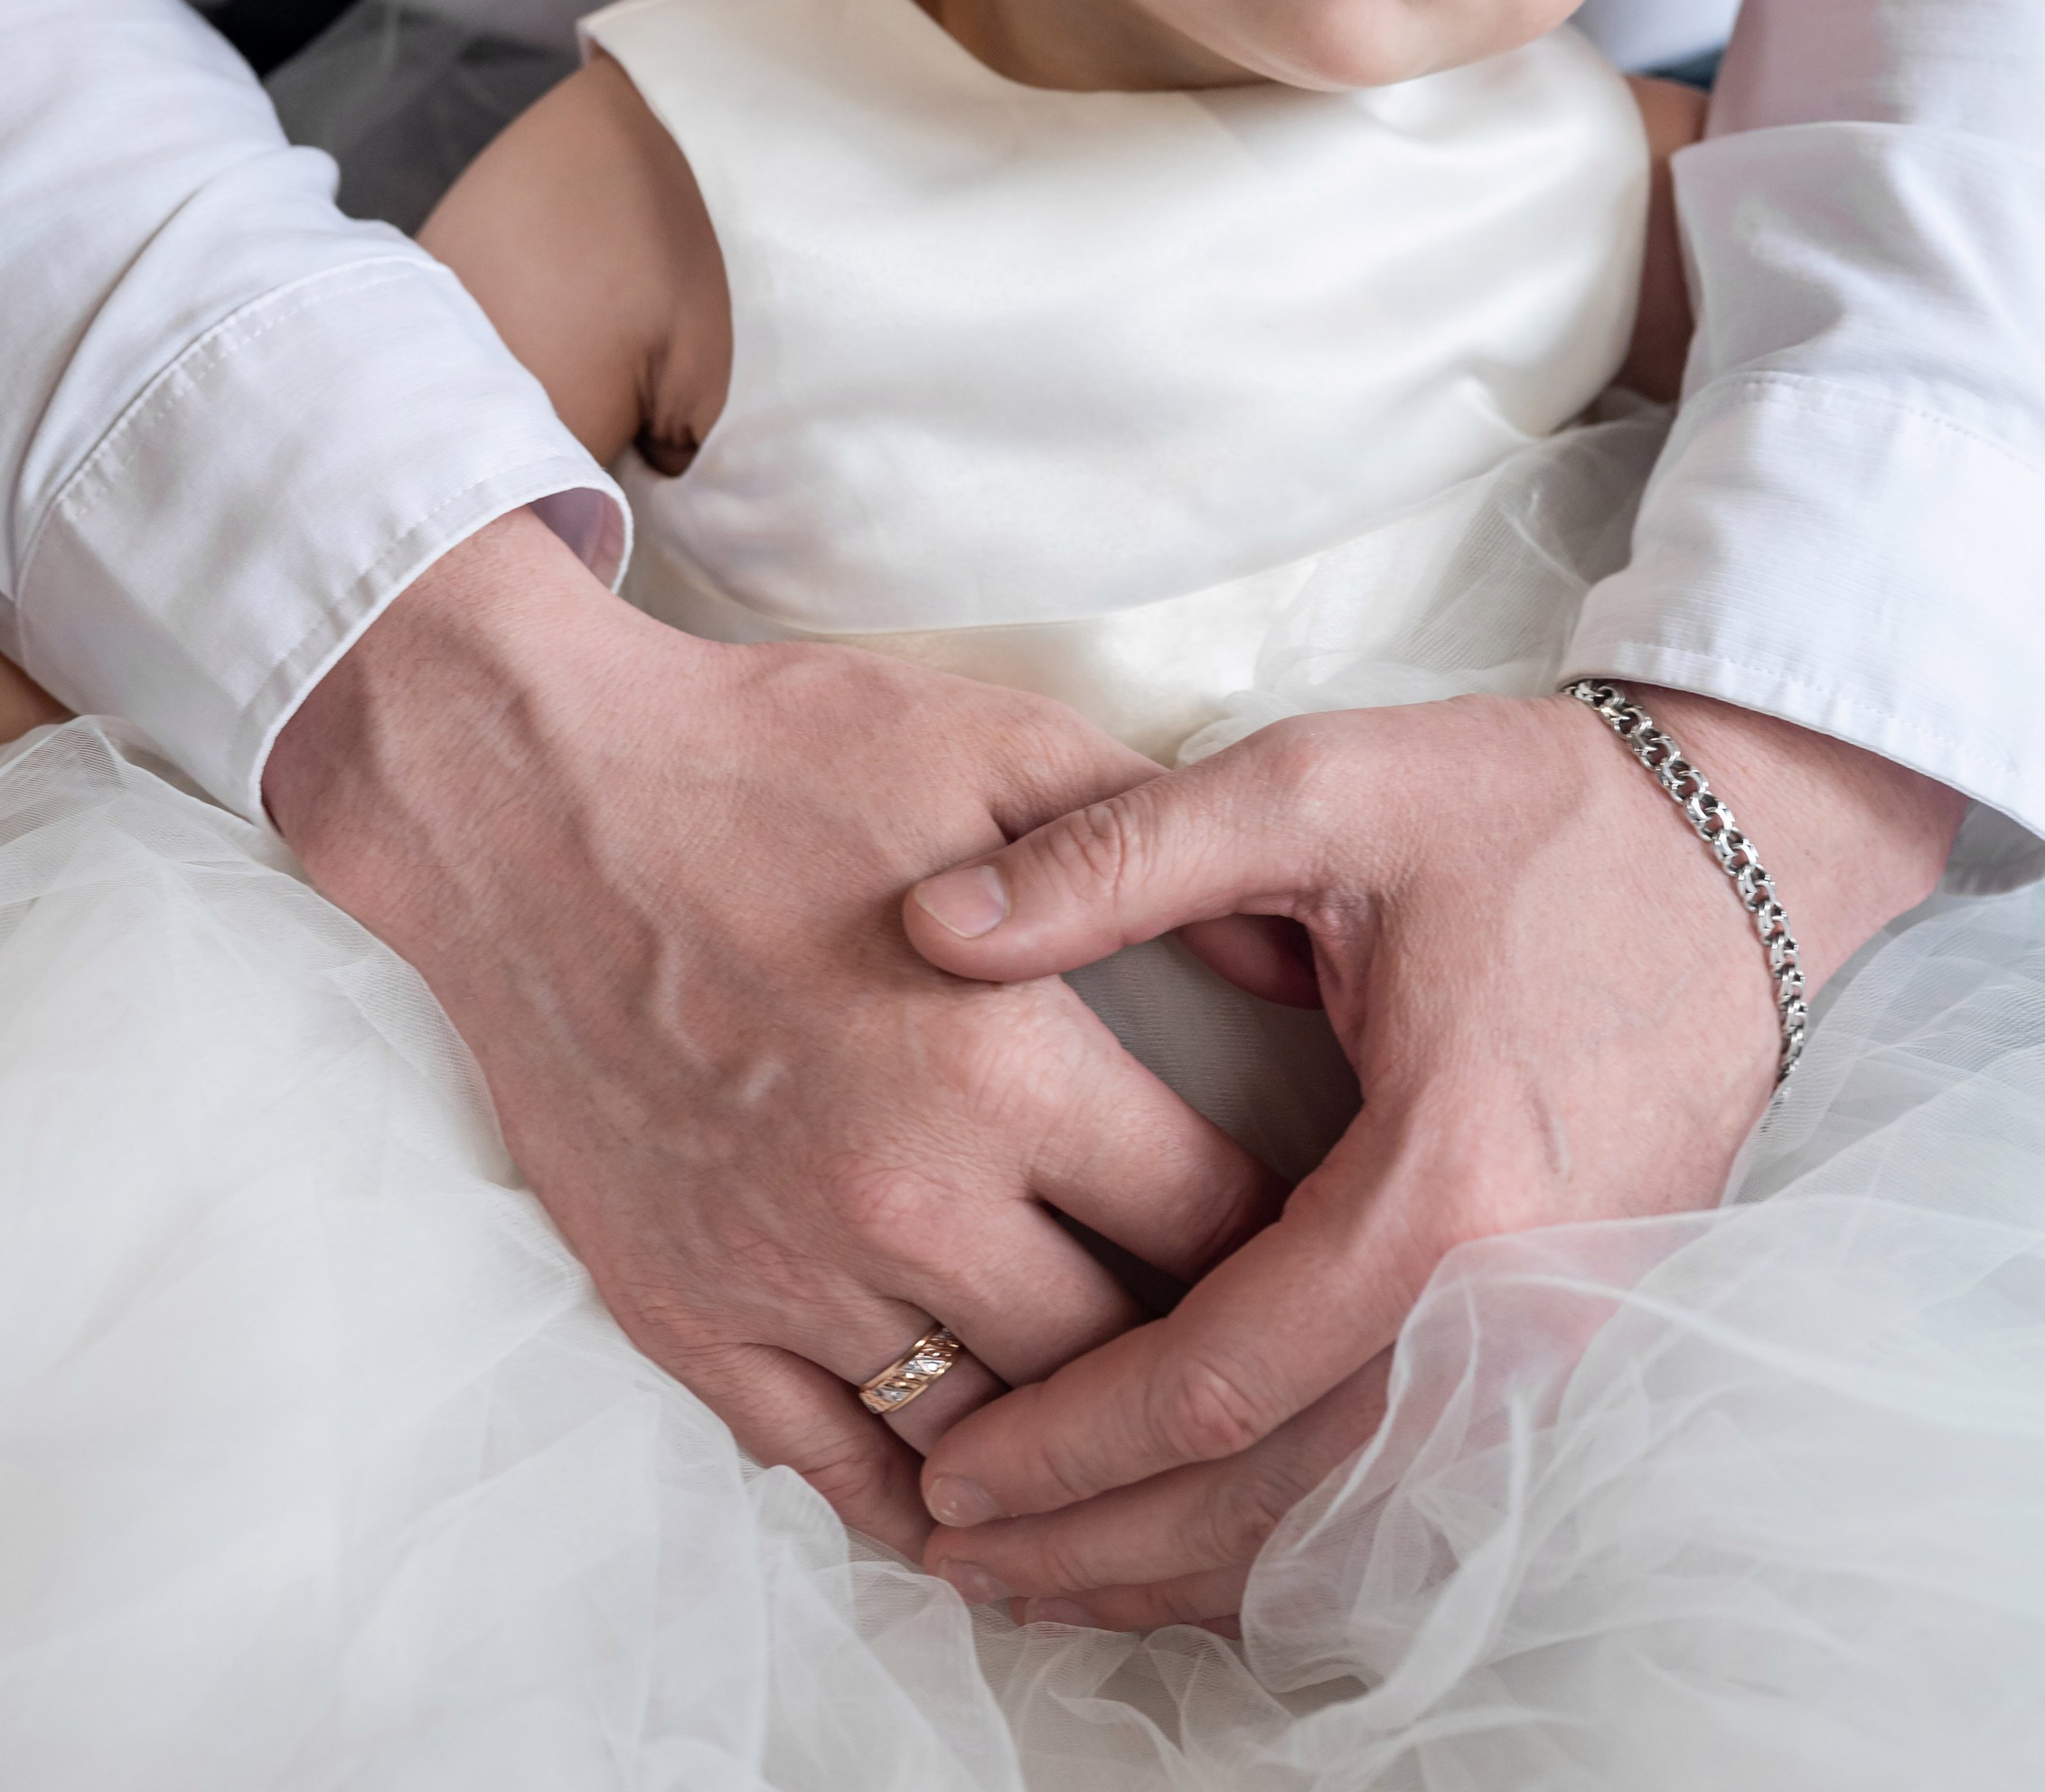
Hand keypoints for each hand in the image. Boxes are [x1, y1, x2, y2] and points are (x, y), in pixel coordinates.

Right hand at [262, 510, 1278, 1556]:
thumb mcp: (1001, 744)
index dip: (1286, 1235)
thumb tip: (1293, 950)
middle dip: (1199, 1351)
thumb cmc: (777, 755)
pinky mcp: (689, 1315)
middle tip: (1248, 1346)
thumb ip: (1159, 845)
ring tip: (1142, 1437)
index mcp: (1004, 1063)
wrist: (535, 798)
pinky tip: (984, 1495)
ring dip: (1072, 1438)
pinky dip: (925, 1499)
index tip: (1312, 1231)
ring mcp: (790, 1273)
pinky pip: (835, 1465)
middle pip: (1122, 1355)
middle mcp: (908, 1196)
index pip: (1214, 1223)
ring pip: (992, 1433)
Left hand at [901, 689, 1962, 1627]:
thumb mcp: (1314, 788)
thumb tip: (931, 921)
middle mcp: (1521, 1303)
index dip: (1071, 1440)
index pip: (1222, 1379)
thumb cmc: (1535, 809)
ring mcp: (1570, 1336)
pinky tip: (1200, 1529)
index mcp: (1446, 1189)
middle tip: (953, 1552)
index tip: (946, 1470)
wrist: (1748, 838)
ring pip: (1359, 1515)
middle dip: (1110, 1544)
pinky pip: (1426, 1476)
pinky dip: (1301, 1524)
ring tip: (1046, 1572)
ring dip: (1197, 1560)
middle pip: (1287, 1499)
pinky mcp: (1586, 1331)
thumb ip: (1117, 861)